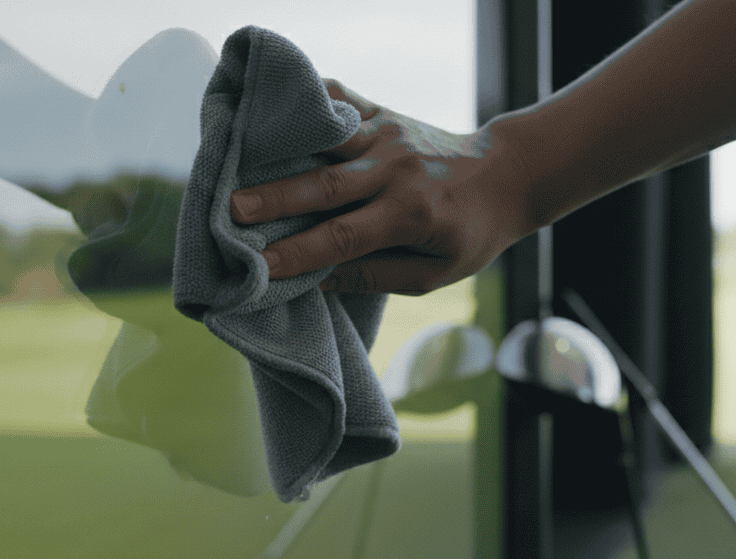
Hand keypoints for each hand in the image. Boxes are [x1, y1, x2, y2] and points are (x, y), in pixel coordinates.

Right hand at [229, 79, 536, 294]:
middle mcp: (395, 170)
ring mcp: (388, 135)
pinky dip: (304, 104)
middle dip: (274, 198)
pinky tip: (268, 110)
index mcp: (410, 215)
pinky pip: (339, 102)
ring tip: (234, 156)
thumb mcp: (433, 274)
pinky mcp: (383, 113)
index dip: (299, 255)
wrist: (506, 174)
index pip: (344, 237)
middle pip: (326, 185)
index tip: (258, 269)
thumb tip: (316, 280)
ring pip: (326, 139)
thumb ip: (375, 277)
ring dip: (279, 148)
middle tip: (229, 209)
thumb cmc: (468, 234)